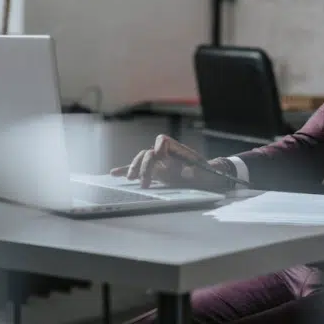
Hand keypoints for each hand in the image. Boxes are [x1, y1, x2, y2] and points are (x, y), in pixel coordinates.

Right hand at [110, 134, 228, 190]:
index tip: (161, 159)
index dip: (159, 148)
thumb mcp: (203, 173)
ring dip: (134, 168)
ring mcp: (160, 164)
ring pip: (142, 160)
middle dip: (144, 166)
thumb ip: (194, 171)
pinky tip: (114, 173)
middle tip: (144, 183)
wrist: (209, 179)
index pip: (163, 141)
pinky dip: (127, 171)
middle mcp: (166, 155)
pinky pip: (140, 170)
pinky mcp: (156, 173)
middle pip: (148, 153)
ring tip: (130, 179)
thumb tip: (187, 172)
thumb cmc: (207, 173)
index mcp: (177, 150)